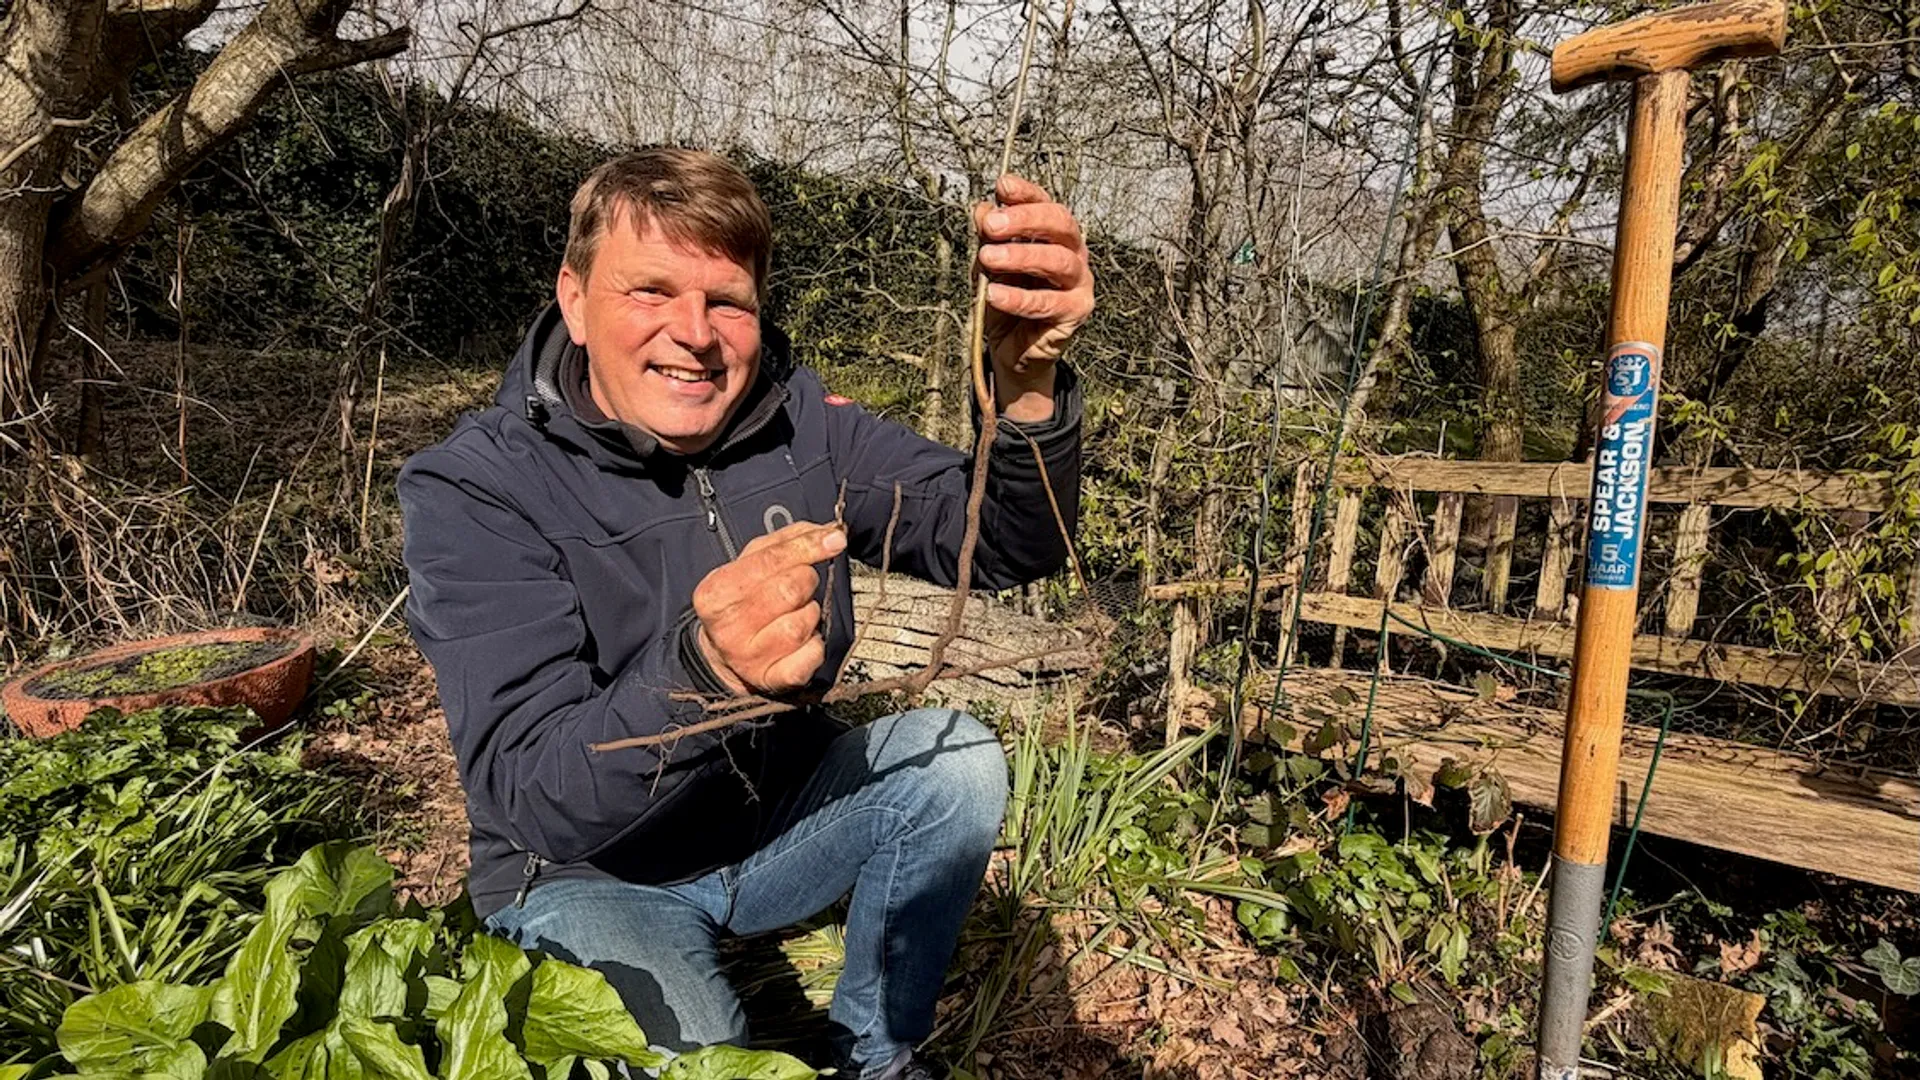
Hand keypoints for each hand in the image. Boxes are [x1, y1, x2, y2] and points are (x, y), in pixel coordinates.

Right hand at [692, 521, 845, 695]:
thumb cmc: (743, 598)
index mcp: (716, 592)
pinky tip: (804, 641)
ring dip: (810, 614)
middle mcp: (727, 628)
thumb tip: (831, 531)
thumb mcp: (752, 561)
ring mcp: (748, 658)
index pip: (770, 560)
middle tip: (799, 587)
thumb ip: (788, 540)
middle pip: (790, 589)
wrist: (722, 654)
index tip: (835, 540)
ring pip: (803, 624)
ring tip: (795, 613)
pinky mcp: (771, 680)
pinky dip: (816, 645)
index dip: (807, 547)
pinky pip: (811, 656)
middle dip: (806, 581)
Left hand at [973, 175, 1095, 421]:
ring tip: (988, 259)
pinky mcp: (1077, 312)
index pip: (1045, 203)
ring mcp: (1079, 282)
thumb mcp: (989, 265)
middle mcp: (1072, 252)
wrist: (1012, 349)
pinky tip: (994, 294)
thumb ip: (988, 239)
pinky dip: (1018, 298)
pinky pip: (1049, 303)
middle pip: (1060, 223)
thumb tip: (982, 208)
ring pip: (1058, 260)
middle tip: (992, 225)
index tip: (1002, 186)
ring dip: (1021, 256)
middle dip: (1025, 220)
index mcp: (1053, 234)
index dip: (1026, 192)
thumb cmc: (1005, 300)